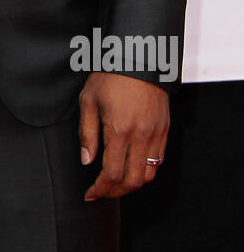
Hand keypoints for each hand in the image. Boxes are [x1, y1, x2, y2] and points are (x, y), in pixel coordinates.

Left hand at [78, 71, 168, 200]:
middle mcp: (141, 136)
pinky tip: (131, 167)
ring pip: (149, 174)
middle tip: (102, 193)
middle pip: (132, 181)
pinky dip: (145, 170)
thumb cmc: (110, 76)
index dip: (100, 189)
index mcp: (119, 130)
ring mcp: (156, 134)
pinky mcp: (165, 129)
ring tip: (116, 183)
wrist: (138, 57)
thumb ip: (87, 133)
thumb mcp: (89, 101)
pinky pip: (159, 160)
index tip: (90, 194)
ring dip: (132, 184)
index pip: (112, 174)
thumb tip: (87, 161)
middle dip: (115, 193)